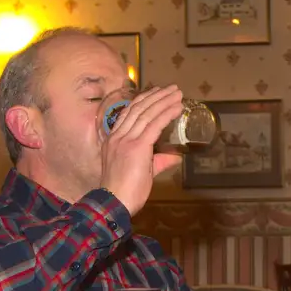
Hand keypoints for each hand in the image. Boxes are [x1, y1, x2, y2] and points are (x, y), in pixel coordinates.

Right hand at [99, 86, 185, 215]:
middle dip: (156, 96)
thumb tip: (174, 157)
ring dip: (164, 101)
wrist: (114, 202)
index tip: (156, 93)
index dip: (143, 101)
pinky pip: (154, 125)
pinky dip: (166, 114)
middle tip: (171, 88)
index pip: (128, 113)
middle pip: (138, 109)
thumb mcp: (141, 171)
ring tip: (177, 94)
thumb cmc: (125, 191)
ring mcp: (126, 140)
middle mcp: (118, 136)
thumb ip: (157, 161)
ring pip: (147, 113)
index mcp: (113, 140)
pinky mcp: (137, 146)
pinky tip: (176, 108)